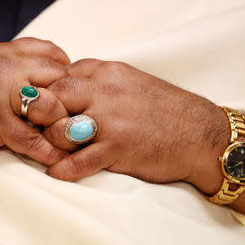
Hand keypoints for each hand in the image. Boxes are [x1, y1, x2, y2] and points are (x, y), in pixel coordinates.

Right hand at [0, 37, 69, 164]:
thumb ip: (14, 67)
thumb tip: (45, 79)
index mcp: (6, 53)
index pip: (54, 54)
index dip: (68, 74)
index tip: (72, 91)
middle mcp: (8, 68)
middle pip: (60, 79)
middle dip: (73, 100)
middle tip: (77, 117)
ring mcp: (2, 96)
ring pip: (53, 108)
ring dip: (66, 127)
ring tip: (72, 139)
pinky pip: (33, 140)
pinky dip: (50, 153)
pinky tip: (58, 159)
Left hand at [43, 59, 228, 192]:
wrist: (202, 135)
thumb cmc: (167, 110)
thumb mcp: (132, 81)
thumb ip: (101, 80)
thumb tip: (69, 84)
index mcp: (108, 72)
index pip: (62, 75)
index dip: (51, 93)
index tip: (49, 107)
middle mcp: (106, 92)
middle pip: (54, 96)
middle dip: (44, 113)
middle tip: (42, 127)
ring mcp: (110, 121)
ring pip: (59, 128)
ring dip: (52, 142)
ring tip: (57, 149)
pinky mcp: (117, 148)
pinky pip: (79, 161)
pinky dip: (63, 169)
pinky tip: (58, 172)